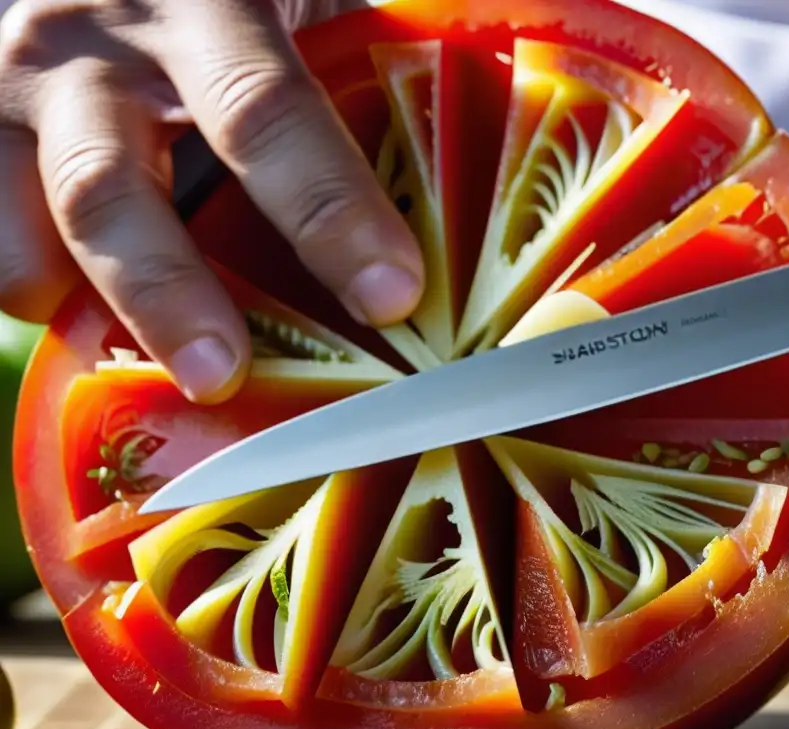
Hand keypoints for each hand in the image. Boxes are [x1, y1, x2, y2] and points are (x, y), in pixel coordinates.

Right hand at [0, 0, 424, 404]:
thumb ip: (359, 54)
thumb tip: (485, 144)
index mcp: (201, 1)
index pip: (264, 113)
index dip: (326, 210)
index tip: (391, 295)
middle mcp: (84, 42)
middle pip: (110, 193)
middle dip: (170, 299)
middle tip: (228, 376)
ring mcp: (11, 89)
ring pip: (21, 234)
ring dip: (89, 314)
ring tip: (165, 364)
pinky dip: (40, 292)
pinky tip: (102, 316)